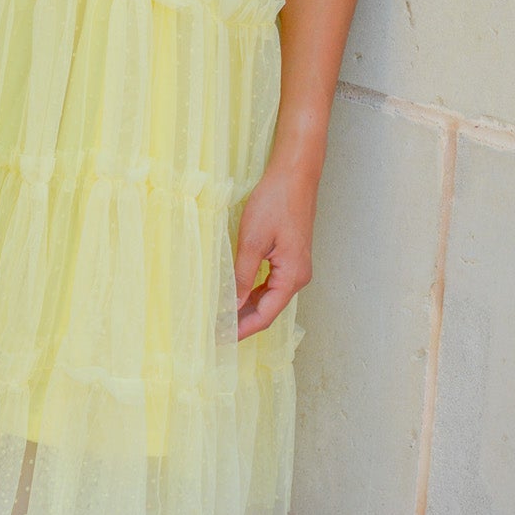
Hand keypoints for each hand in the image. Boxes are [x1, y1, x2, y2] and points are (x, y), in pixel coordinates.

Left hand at [233, 160, 317, 341]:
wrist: (295, 175)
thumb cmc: (276, 202)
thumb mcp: (252, 241)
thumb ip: (241, 276)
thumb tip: (231, 307)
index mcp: (292, 276)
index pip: (265, 315)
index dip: (242, 329)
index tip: (220, 339)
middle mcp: (298, 276)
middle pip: (268, 310)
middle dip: (243, 322)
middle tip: (216, 332)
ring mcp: (295, 267)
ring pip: (269, 297)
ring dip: (246, 308)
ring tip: (221, 317)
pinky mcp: (290, 257)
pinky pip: (271, 283)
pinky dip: (253, 292)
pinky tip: (235, 294)